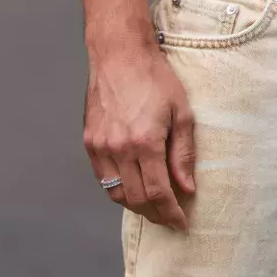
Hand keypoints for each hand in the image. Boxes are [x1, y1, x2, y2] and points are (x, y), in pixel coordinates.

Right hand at [84, 38, 196, 231]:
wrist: (120, 54)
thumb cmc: (155, 78)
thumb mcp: (181, 112)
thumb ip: (183, 154)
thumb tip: (187, 188)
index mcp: (145, 142)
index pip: (158, 193)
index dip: (171, 214)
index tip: (182, 223)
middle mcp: (119, 149)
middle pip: (136, 199)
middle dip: (156, 215)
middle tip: (170, 218)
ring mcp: (100, 146)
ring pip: (116, 193)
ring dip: (136, 206)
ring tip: (154, 206)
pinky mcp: (89, 141)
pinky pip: (103, 178)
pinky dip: (118, 189)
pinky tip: (133, 186)